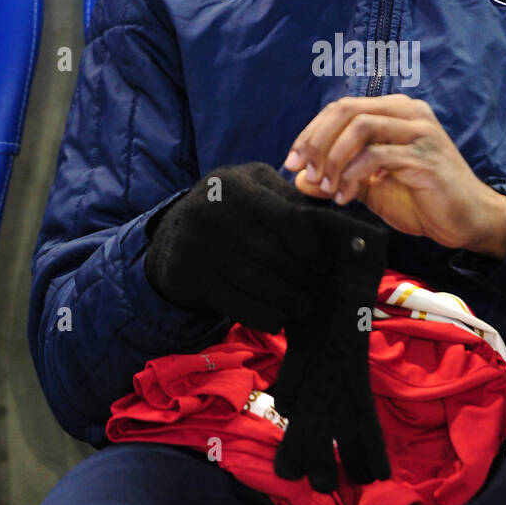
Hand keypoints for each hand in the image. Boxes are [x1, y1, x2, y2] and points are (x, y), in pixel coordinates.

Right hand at [143, 161, 330, 329]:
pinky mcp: (191, 277)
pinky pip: (235, 303)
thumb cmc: (231, 205)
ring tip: (304, 306)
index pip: (286, 219)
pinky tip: (279, 318)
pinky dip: (263, 315)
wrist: (174, 229)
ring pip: (257, 281)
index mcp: (238, 188)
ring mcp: (199, 247)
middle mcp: (215, 215)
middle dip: (302, 276)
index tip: (325, 263)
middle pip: (273, 254)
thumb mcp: (254, 186)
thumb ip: (288, 197)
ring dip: (287, 300)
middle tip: (318, 289)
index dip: (311, 245)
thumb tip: (331, 223)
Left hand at [283, 95, 505, 258]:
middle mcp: (408, 112)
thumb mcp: (371, 188)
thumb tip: (299, 179)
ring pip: (359, 128)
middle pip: (345, 111)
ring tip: (325, 187)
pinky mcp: (423, 155)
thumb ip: (338, 176)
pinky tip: (345, 196)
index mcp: (395, 111)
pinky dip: (352, 175)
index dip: (310, 133)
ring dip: (333, 158)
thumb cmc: (423, 200)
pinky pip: (376, 156)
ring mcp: (418, 130)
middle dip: (316, 142)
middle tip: (302, 172)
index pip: (341, 109)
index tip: (291, 163)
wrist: (468, 220)